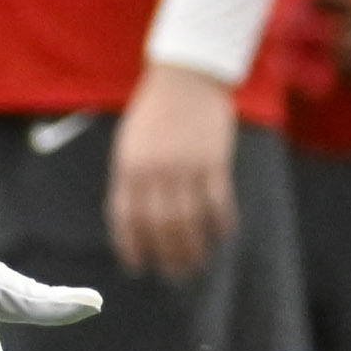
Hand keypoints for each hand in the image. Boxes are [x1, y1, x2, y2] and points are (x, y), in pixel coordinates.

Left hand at [106, 58, 239, 278]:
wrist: (185, 76)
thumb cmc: (155, 110)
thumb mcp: (130, 143)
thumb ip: (131, 178)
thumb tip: (135, 220)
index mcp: (129, 167)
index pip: (127, 218)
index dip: (131, 247)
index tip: (138, 267)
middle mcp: (155, 171)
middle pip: (160, 227)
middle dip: (167, 256)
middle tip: (175, 274)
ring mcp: (185, 167)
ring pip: (189, 221)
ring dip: (194, 248)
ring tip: (198, 263)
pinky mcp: (213, 162)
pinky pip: (218, 203)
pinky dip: (220, 224)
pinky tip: (223, 235)